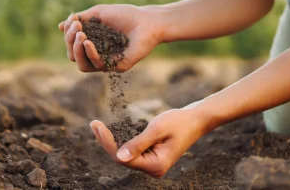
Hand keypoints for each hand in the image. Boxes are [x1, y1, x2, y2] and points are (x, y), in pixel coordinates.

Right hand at [58, 4, 163, 71]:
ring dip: (76, 50)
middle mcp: (97, 54)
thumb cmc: (124, 15)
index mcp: (92, 42)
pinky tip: (88, 42)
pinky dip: (90, 53)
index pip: (72, 44)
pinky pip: (96, 65)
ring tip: (81, 36)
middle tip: (77, 28)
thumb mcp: (98, 13)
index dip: (68, 34)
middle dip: (70, 42)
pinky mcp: (115, 67)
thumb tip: (60, 26)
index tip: (74, 20)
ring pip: (81, 65)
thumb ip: (80, 19)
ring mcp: (106, 62)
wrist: (147, 21)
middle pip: (73, 56)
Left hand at [89, 108, 210, 177]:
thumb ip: (138, 143)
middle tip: (93, 124)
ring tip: (97, 125)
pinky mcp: (150, 157)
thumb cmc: (179, 122)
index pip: (123, 158)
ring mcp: (152, 164)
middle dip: (107, 141)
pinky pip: (131, 151)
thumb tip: (119, 157)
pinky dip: (121, 140)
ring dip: (112, 140)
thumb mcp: (157, 129)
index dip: (108, 143)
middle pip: (122, 158)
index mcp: (155, 166)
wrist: (196, 120)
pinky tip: (110, 130)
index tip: (97, 126)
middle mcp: (153, 169)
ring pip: (124, 155)